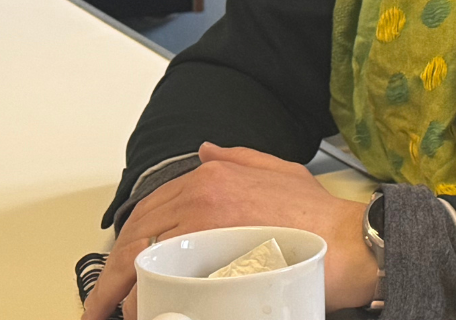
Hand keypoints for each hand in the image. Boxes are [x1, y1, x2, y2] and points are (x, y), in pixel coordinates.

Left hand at [79, 142, 378, 319]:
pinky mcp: (211, 264)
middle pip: (136, 237)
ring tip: (118, 312)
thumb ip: (239, 157)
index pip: (149, 209)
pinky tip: (141, 313)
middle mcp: (201, 197)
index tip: (119, 264)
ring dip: (123, 291)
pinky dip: (145, 301)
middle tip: (104, 301)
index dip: (128, 242)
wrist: (350, 243)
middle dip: (114, 273)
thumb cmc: (322, 217)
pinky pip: (163, 285)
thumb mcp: (281, 171)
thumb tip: (206, 151)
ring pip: (142, 261)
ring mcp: (204, 229)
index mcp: (213, 177)